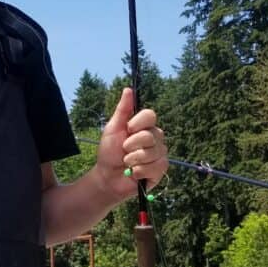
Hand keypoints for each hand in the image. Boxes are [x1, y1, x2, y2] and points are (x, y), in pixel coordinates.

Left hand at [95, 87, 167, 201]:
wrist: (107, 177)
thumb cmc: (109, 152)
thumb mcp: (112, 129)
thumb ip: (122, 110)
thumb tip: (128, 89)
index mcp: (144, 126)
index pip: (151, 115)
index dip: (138, 122)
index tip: (127, 129)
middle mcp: (155, 138)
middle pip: (151, 135)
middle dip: (131, 144)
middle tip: (123, 150)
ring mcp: (159, 154)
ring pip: (153, 152)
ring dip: (134, 159)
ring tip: (127, 163)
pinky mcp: (160, 170)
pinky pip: (155, 167)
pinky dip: (139, 171)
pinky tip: (133, 173)